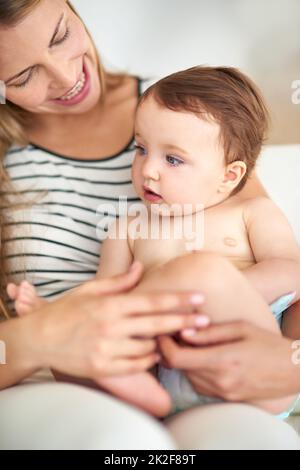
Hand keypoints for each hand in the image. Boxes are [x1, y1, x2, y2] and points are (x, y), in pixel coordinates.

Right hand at [25, 262, 204, 383]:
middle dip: (184, 321)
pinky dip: (148, 358)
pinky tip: (154, 351)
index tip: (198, 297)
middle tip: (206, 319)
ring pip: (148, 347)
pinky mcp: (103, 369)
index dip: (177, 299)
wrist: (38, 339)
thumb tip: (140, 266)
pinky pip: (136, 365)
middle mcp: (110, 327)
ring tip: (179, 336)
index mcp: (109, 305)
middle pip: (156, 324)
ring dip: (164, 341)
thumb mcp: (90, 290)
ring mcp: (107, 350)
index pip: (151, 301)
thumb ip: (119, 281)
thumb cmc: (65, 310)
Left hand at [158, 321, 299, 400]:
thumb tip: (183, 332)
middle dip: (171, 349)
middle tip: (173, 331)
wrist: (294, 370)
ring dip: (183, 360)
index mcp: (223, 360)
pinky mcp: (226, 397)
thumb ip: (210, 332)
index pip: (178, 357)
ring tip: (189, 342)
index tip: (162, 330)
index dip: (163, 344)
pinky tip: (203, 356)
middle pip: (179, 367)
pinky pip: (200, 385)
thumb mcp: (241, 328)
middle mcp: (220, 380)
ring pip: (187, 376)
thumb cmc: (268, 344)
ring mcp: (223, 392)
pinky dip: (194, 370)